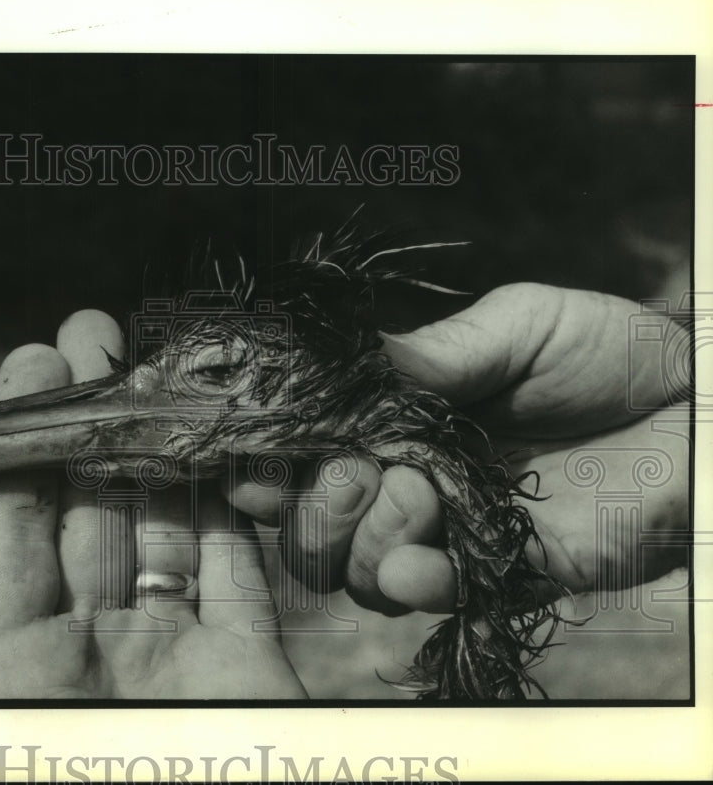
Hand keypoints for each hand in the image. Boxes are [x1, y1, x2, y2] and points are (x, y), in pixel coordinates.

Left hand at [0, 312, 306, 698]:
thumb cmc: (104, 784)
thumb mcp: (18, 682)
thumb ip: (6, 574)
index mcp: (26, 661)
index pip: (14, 529)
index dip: (23, 442)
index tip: (37, 362)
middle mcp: (99, 646)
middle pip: (94, 511)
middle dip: (95, 419)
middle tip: (94, 332)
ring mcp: (179, 646)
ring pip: (167, 523)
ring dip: (164, 444)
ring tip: (160, 363)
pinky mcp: (251, 652)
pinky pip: (236, 560)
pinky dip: (230, 499)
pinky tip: (219, 436)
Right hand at [225, 283, 689, 613]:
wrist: (692, 405)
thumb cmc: (606, 351)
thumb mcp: (514, 326)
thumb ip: (434, 353)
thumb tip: (347, 368)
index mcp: (400, 422)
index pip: (314, 449)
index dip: (274, 459)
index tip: (253, 460)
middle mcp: (410, 481)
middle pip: (315, 522)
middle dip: (310, 507)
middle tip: (344, 476)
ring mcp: (449, 532)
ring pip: (357, 566)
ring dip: (362, 540)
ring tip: (414, 497)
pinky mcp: (497, 573)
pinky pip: (428, 596)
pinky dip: (409, 584)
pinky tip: (418, 565)